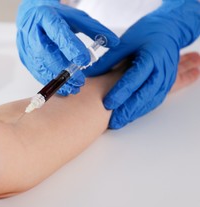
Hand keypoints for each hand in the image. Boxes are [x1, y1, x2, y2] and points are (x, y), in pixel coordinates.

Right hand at [16, 0, 118, 95]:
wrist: (32, 17)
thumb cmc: (56, 18)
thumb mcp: (76, 18)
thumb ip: (95, 30)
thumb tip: (114, 43)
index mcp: (46, 17)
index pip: (58, 33)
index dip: (71, 48)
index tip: (85, 61)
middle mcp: (32, 32)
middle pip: (46, 53)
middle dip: (63, 69)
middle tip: (80, 81)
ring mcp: (26, 47)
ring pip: (40, 66)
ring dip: (57, 80)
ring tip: (74, 88)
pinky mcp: (25, 59)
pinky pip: (37, 73)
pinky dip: (51, 82)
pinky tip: (64, 88)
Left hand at [86, 0, 199, 128]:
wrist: (169, 30)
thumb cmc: (146, 34)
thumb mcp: (125, 42)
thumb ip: (109, 59)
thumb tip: (89, 74)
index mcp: (151, 57)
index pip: (135, 78)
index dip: (121, 92)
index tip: (108, 103)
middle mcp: (161, 70)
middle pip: (144, 94)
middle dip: (128, 110)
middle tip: (112, 122)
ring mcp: (166, 79)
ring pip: (150, 101)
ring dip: (134, 113)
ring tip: (117, 123)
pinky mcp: (166, 85)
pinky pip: (154, 101)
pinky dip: (141, 110)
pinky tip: (128, 116)